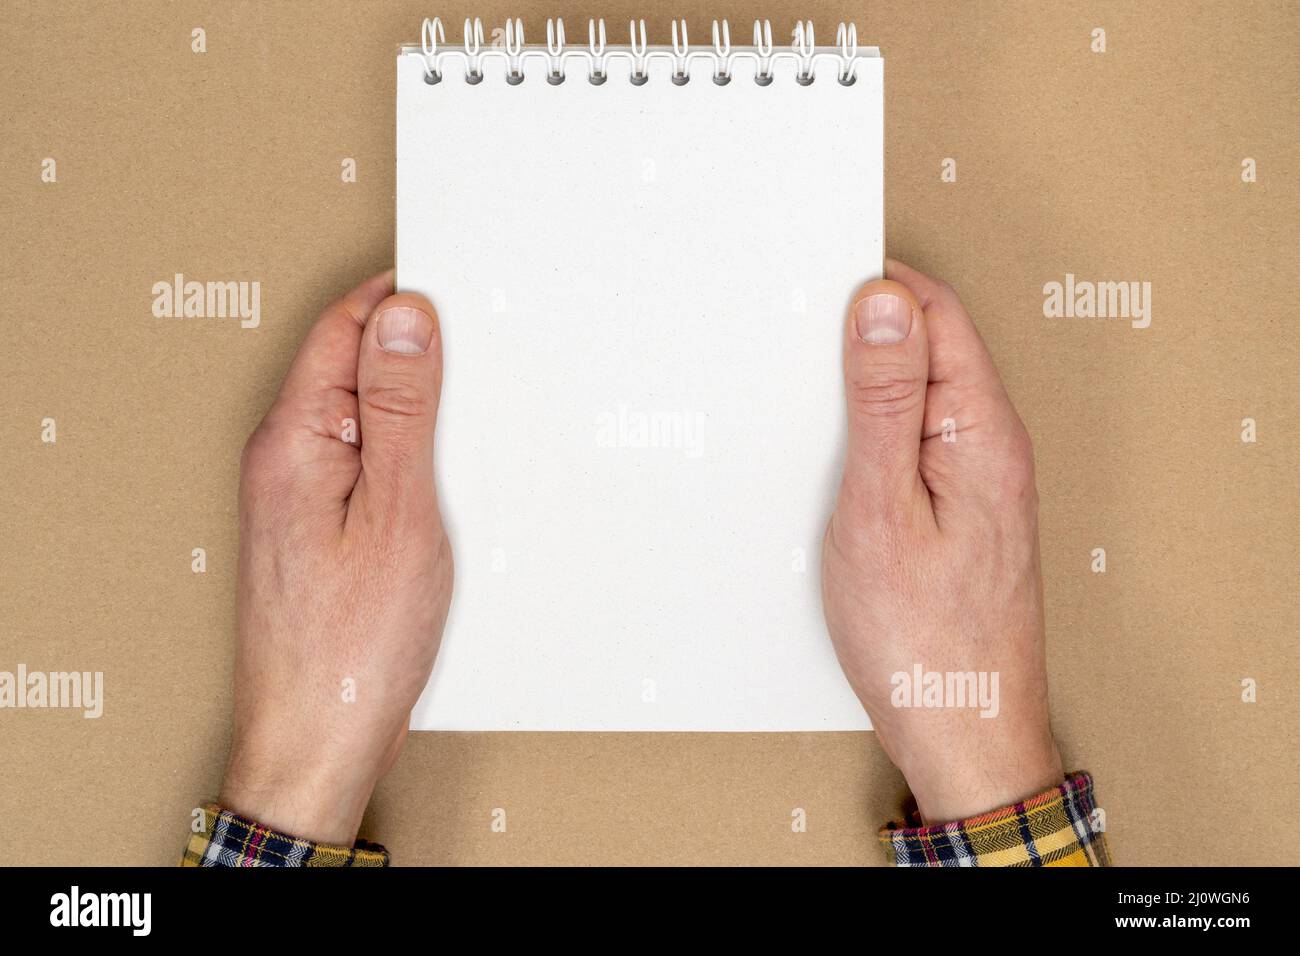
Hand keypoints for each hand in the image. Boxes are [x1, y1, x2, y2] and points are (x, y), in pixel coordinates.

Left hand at [220, 271, 452, 844]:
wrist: (318, 742)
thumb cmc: (353, 647)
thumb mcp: (399, 514)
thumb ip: (402, 411)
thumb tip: (406, 316)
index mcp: (293, 441)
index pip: (344, 327)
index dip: (402, 303)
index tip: (460, 300)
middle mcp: (281, 460)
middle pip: (348, 367)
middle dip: (414, 356)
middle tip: (479, 371)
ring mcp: (292, 497)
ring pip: (358, 418)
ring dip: (412, 414)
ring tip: (463, 436)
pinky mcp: (311, 530)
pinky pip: (359, 465)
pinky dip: (402, 461)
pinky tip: (436, 486)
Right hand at [822, 259, 1061, 824]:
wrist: (965, 732)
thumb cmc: (923, 639)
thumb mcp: (880, 507)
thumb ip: (882, 401)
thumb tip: (882, 302)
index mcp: (982, 430)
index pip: (936, 313)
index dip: (874, 291)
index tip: (812, 294)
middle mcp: (992, 447)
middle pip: (931, 349)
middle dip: (864, 337)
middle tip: (796, 355)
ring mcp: (982, 482)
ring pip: (921, 398)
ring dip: (866, 391)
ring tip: (811, 412)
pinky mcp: (965, 514)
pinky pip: (919, 445)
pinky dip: (876, 438)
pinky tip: (841, 461)